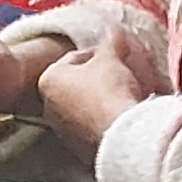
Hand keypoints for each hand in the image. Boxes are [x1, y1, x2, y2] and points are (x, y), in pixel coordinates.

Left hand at [34, 40, 160, 154]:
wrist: (122, 136)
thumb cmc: (109, 93)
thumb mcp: (111, 58)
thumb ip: (110, 42)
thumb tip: (113, 33)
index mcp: (48, 80)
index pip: (76, 57)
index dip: (102, 52)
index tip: (119, 53)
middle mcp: (49, 107)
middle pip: (83, 82)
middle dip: (107, 75)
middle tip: (127, 70)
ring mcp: (64, 131)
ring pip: (90, 104)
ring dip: (110, 95)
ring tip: (132, 90)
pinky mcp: (81, 148)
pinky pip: (97, 125)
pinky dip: (111, 116)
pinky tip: (127, 112)